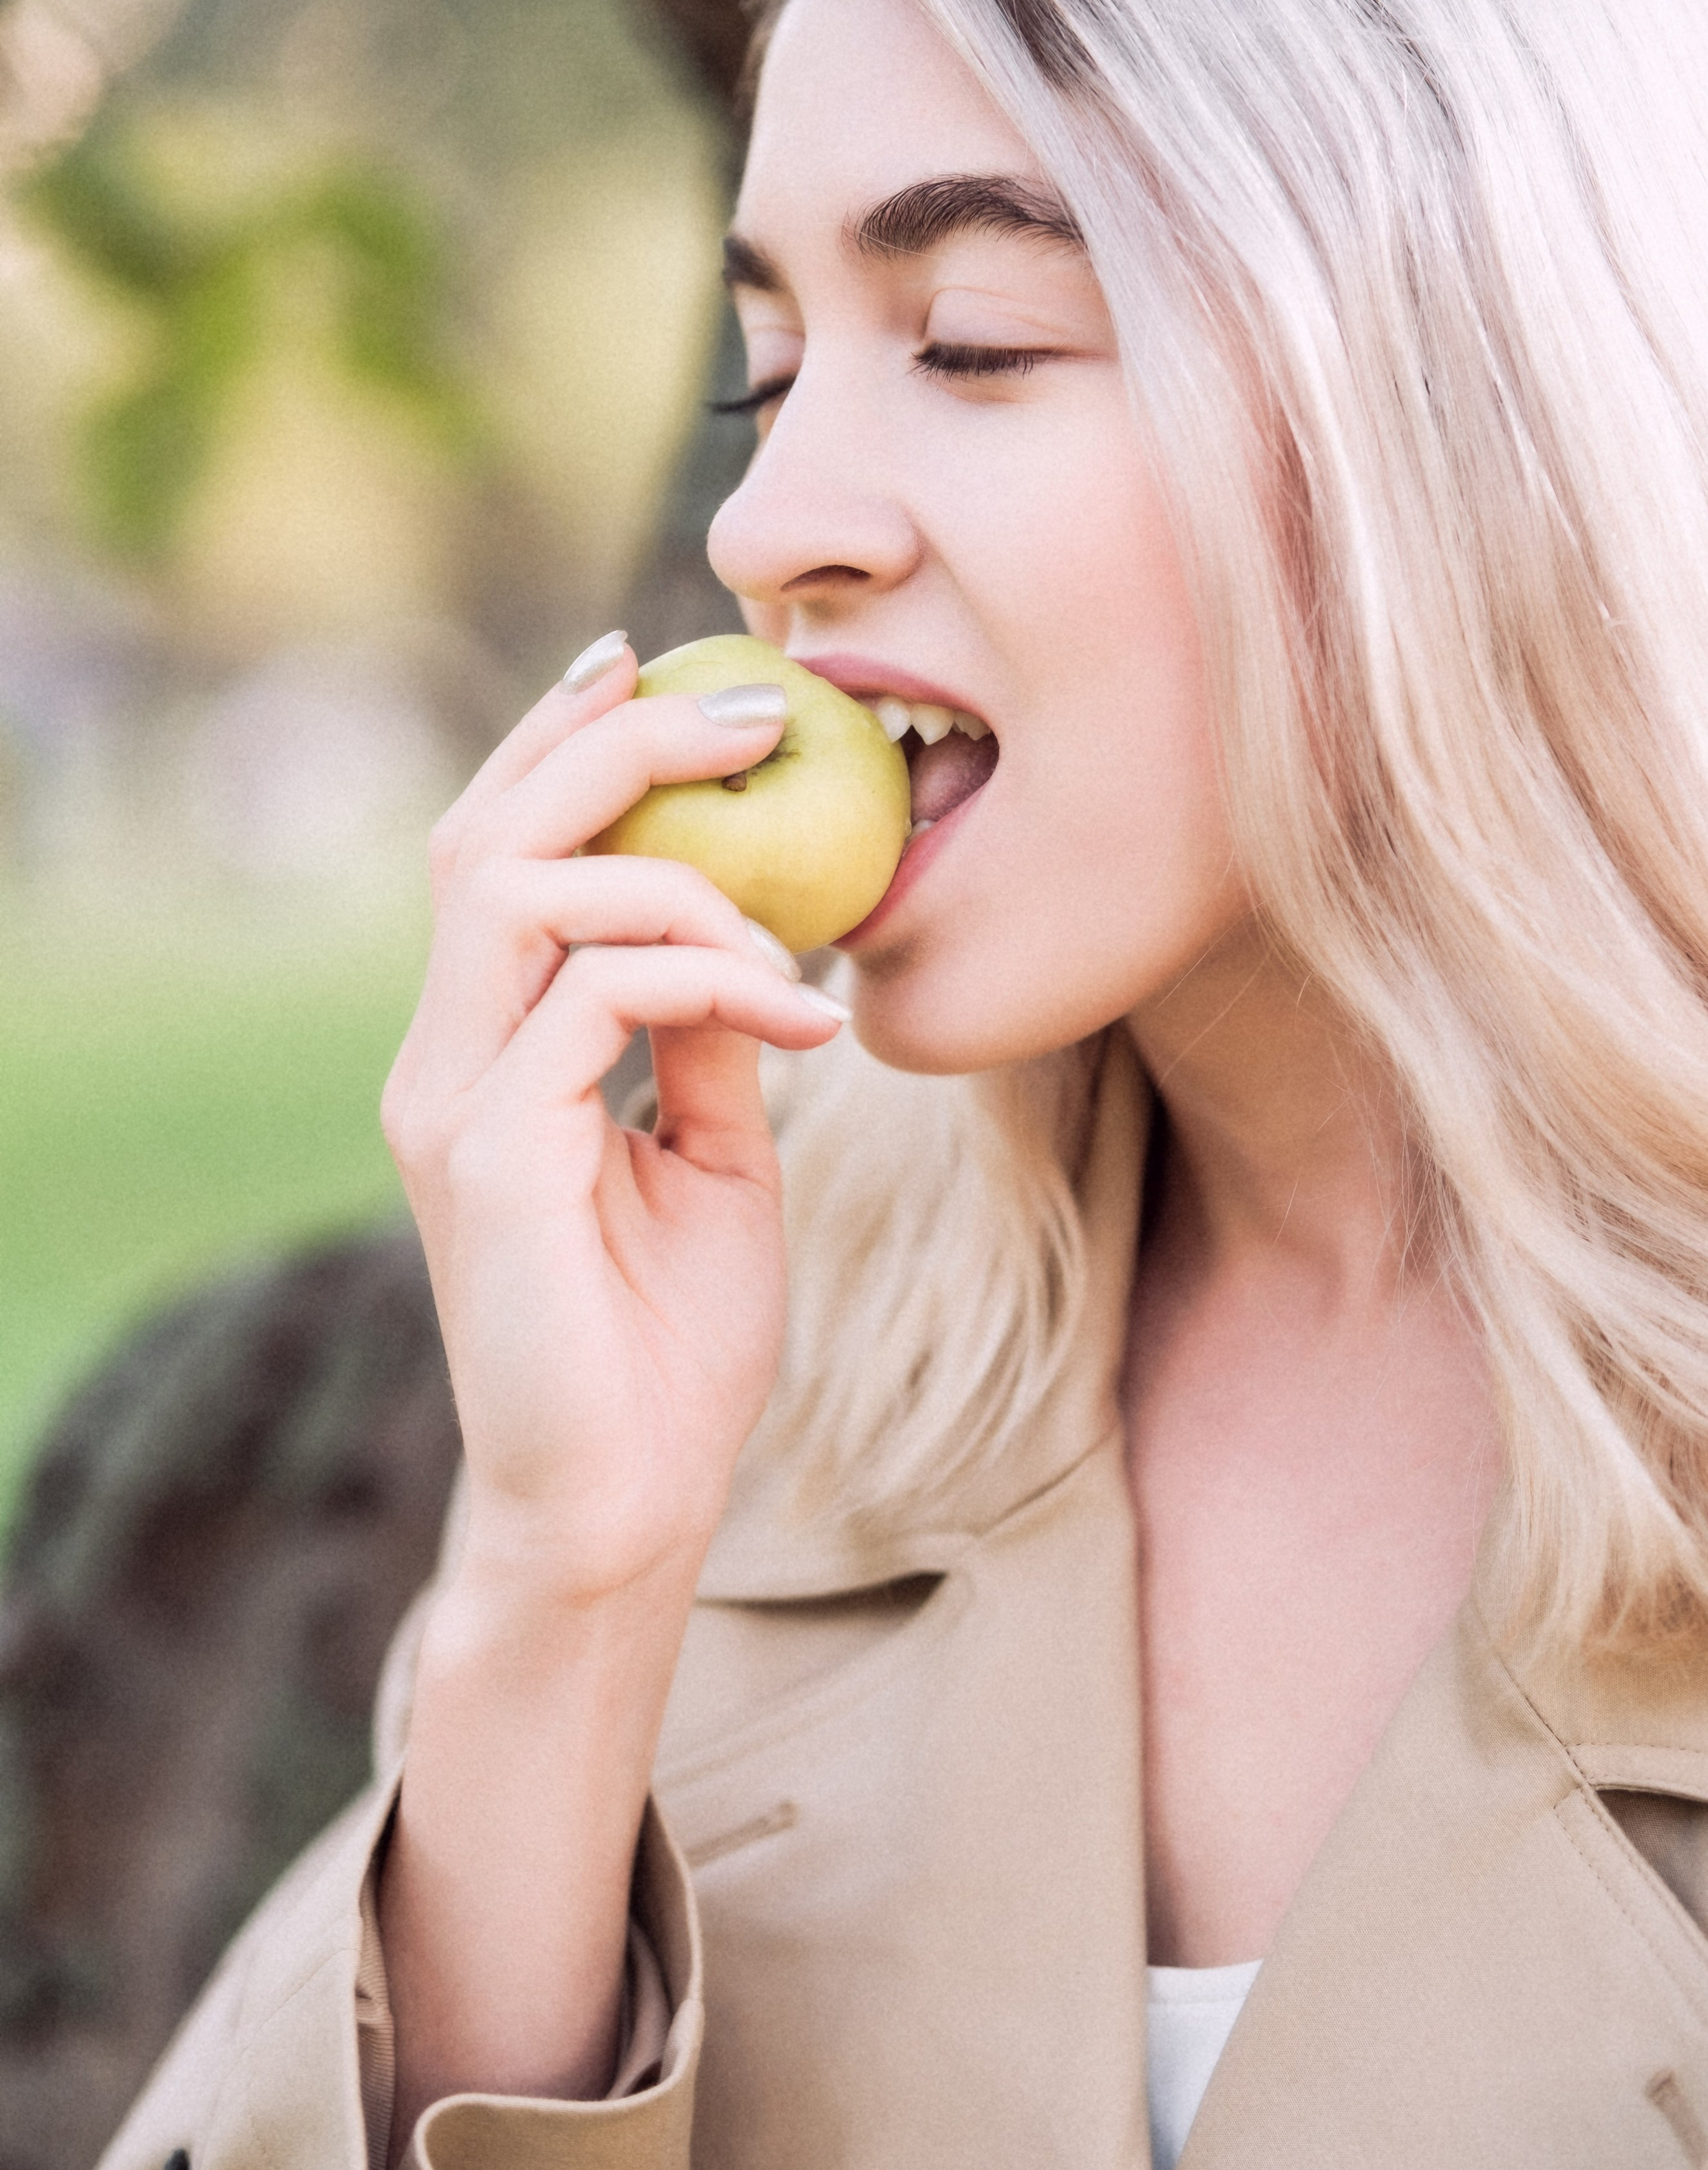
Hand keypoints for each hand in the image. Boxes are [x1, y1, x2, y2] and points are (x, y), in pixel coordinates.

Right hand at [382, 640, 847, 1609]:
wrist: (631, 1504)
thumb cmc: (672, 1342)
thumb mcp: (715, 1158)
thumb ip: (705, 1041)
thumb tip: (747, 931)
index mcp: (484, 1054)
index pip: (493, 854)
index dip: (560, 744)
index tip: (652, 665)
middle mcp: (444, 1062)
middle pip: (484, 837)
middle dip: (614, 746)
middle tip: (750, 715)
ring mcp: (452, 1106)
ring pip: (519, 892)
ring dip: (677, 874)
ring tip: (790, 935)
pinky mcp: (488, 1157)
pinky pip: (596, 998)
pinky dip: (711, 979)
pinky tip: (802, 1020)